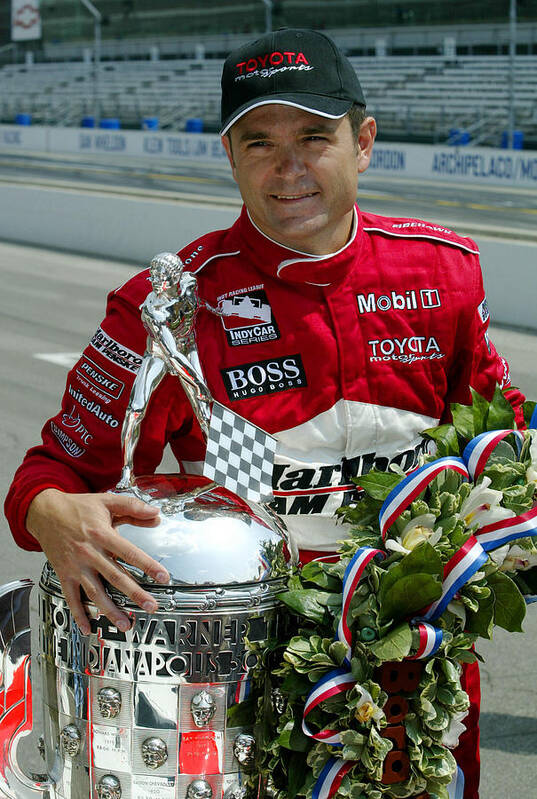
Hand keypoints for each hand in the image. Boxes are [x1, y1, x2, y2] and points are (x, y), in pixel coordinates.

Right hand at [26, 488, 168, 634]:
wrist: (44, 512)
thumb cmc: (77, 507)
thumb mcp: (106, 501)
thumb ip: (133, 507)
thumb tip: (156, 514)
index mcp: (102, 535)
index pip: (130, 553)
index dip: (148, 565)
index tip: (163, 577)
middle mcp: (89, 553)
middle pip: (116, 577)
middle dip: (135, 594)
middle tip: (151, 606)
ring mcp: (76, 566)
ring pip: (95, 592)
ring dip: (110, 610)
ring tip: (125, 624)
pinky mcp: (64, 574)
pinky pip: (71, 597)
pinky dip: (79, 614)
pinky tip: (88, 627)